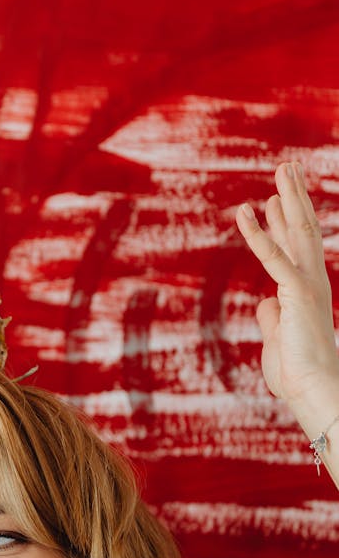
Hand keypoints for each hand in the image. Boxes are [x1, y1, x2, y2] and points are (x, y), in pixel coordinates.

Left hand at [235, 162, 338, 415]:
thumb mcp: (277, 338)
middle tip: (286, 167)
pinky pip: (273, 257)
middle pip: (301, 229)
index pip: (293, 248)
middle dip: (293, 197)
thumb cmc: (295, 373)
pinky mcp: (296, 293)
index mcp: (304, 292)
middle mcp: (311, 281)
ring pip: (296, 231)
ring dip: (287, 198)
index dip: (282, 221)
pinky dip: (258, 234)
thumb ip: (271, 317)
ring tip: (282, 169)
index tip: (275, 199)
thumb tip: (264, 302)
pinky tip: (244, 212)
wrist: (312, 390)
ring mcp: (306, 285)